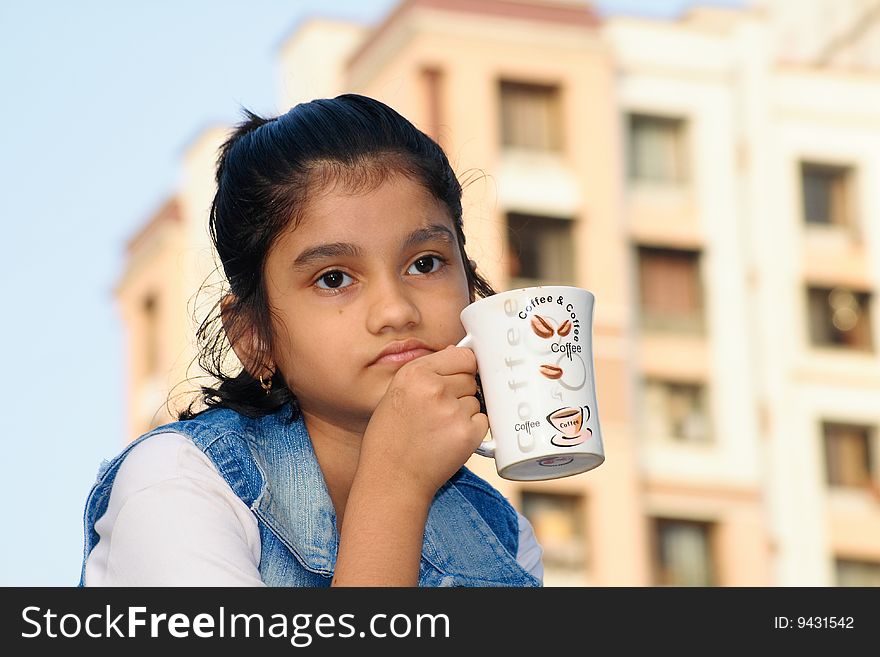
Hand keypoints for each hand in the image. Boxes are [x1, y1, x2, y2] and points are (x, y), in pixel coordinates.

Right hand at [358, 345, 488, 501]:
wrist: (392, 480)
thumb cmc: (390, 440)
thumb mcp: (396, 395)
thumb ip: (426, 373)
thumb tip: (458, 354)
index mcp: (414, 374)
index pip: (461, 355)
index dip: (462, 367)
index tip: (460, 375)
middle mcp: (434, 388)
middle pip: (471, 378)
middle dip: (461, 392)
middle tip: (439, 412)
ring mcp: (452, 411)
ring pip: (476, 400)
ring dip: (465, 412)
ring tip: (440, 429)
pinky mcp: (467, 433)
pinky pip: (483, 421)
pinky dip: (472, 430)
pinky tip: (450, 439)